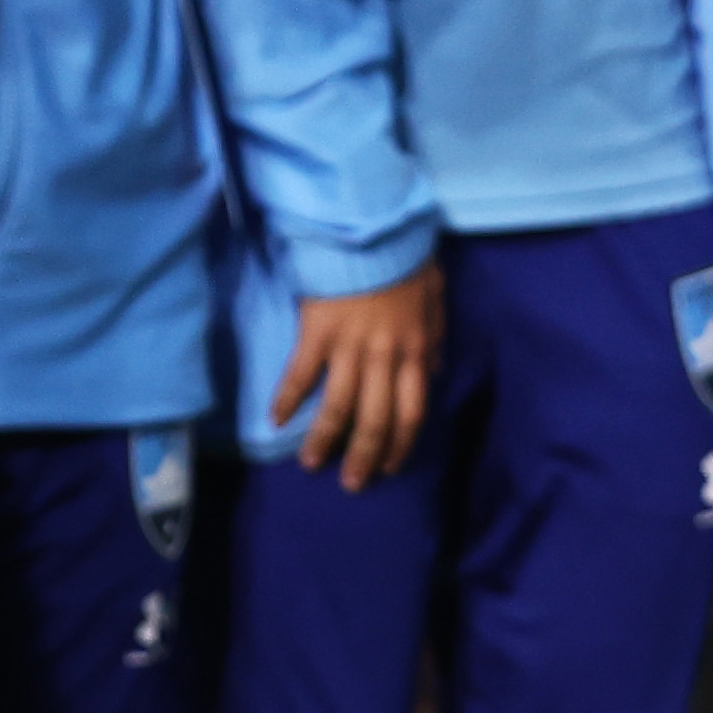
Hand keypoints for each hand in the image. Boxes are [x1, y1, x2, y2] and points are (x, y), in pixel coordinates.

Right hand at [272, 264, 437, 482]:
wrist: (371, 229)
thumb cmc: (405, 262)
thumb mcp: (436, 301)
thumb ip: (436, 340)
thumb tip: (435, 373)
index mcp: (417, 353)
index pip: (411, 413)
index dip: (400, 445)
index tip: (389, 468)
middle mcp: (385, 358)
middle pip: (376, 419)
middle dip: (364, 456)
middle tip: (352, 484)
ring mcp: (350, 346)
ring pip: (340, 405)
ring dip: (325, 438)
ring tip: (312, 463)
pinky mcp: (317, 331)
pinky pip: (302, 373)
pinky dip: (289, 398)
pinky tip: (276, 419)